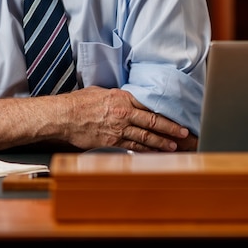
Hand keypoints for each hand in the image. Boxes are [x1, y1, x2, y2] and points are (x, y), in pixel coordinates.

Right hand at [61, 86, 192, 151]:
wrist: (64, 116)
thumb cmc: (79, 102)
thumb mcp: (101, 92)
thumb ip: (117, 97)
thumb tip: (125, 99)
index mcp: (122, 98)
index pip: (149, 105)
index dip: (165, 112)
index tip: (176, 116)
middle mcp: (124, 113)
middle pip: (153, 121)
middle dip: (171, 129)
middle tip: (184, 134)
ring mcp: (118, 129)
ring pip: (145, 137)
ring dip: (161, 143)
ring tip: (173, 146)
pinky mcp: (112, 143)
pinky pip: (132, 148)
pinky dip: (145, 152)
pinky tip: (154, 154)